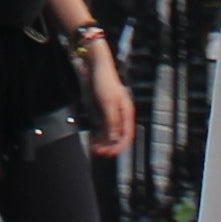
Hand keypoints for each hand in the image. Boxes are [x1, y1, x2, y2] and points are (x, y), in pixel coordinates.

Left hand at [80, 42, 132, 156]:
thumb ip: (113, 120)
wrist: (95, 67)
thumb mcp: (108, 102)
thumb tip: (116, 138)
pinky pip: (103, 127)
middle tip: (99, 153)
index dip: (120, 146)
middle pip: (118, 136)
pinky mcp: (102, 111)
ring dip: (103, 142)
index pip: (127, 135)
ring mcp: (112, 113)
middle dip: (110, 145)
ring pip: (110, 133)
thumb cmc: (104, 82)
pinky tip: (93, 141)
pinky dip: (99, 136)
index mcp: (126, 112)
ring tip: (95, 149)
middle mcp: (121, 115)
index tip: (111, 154)